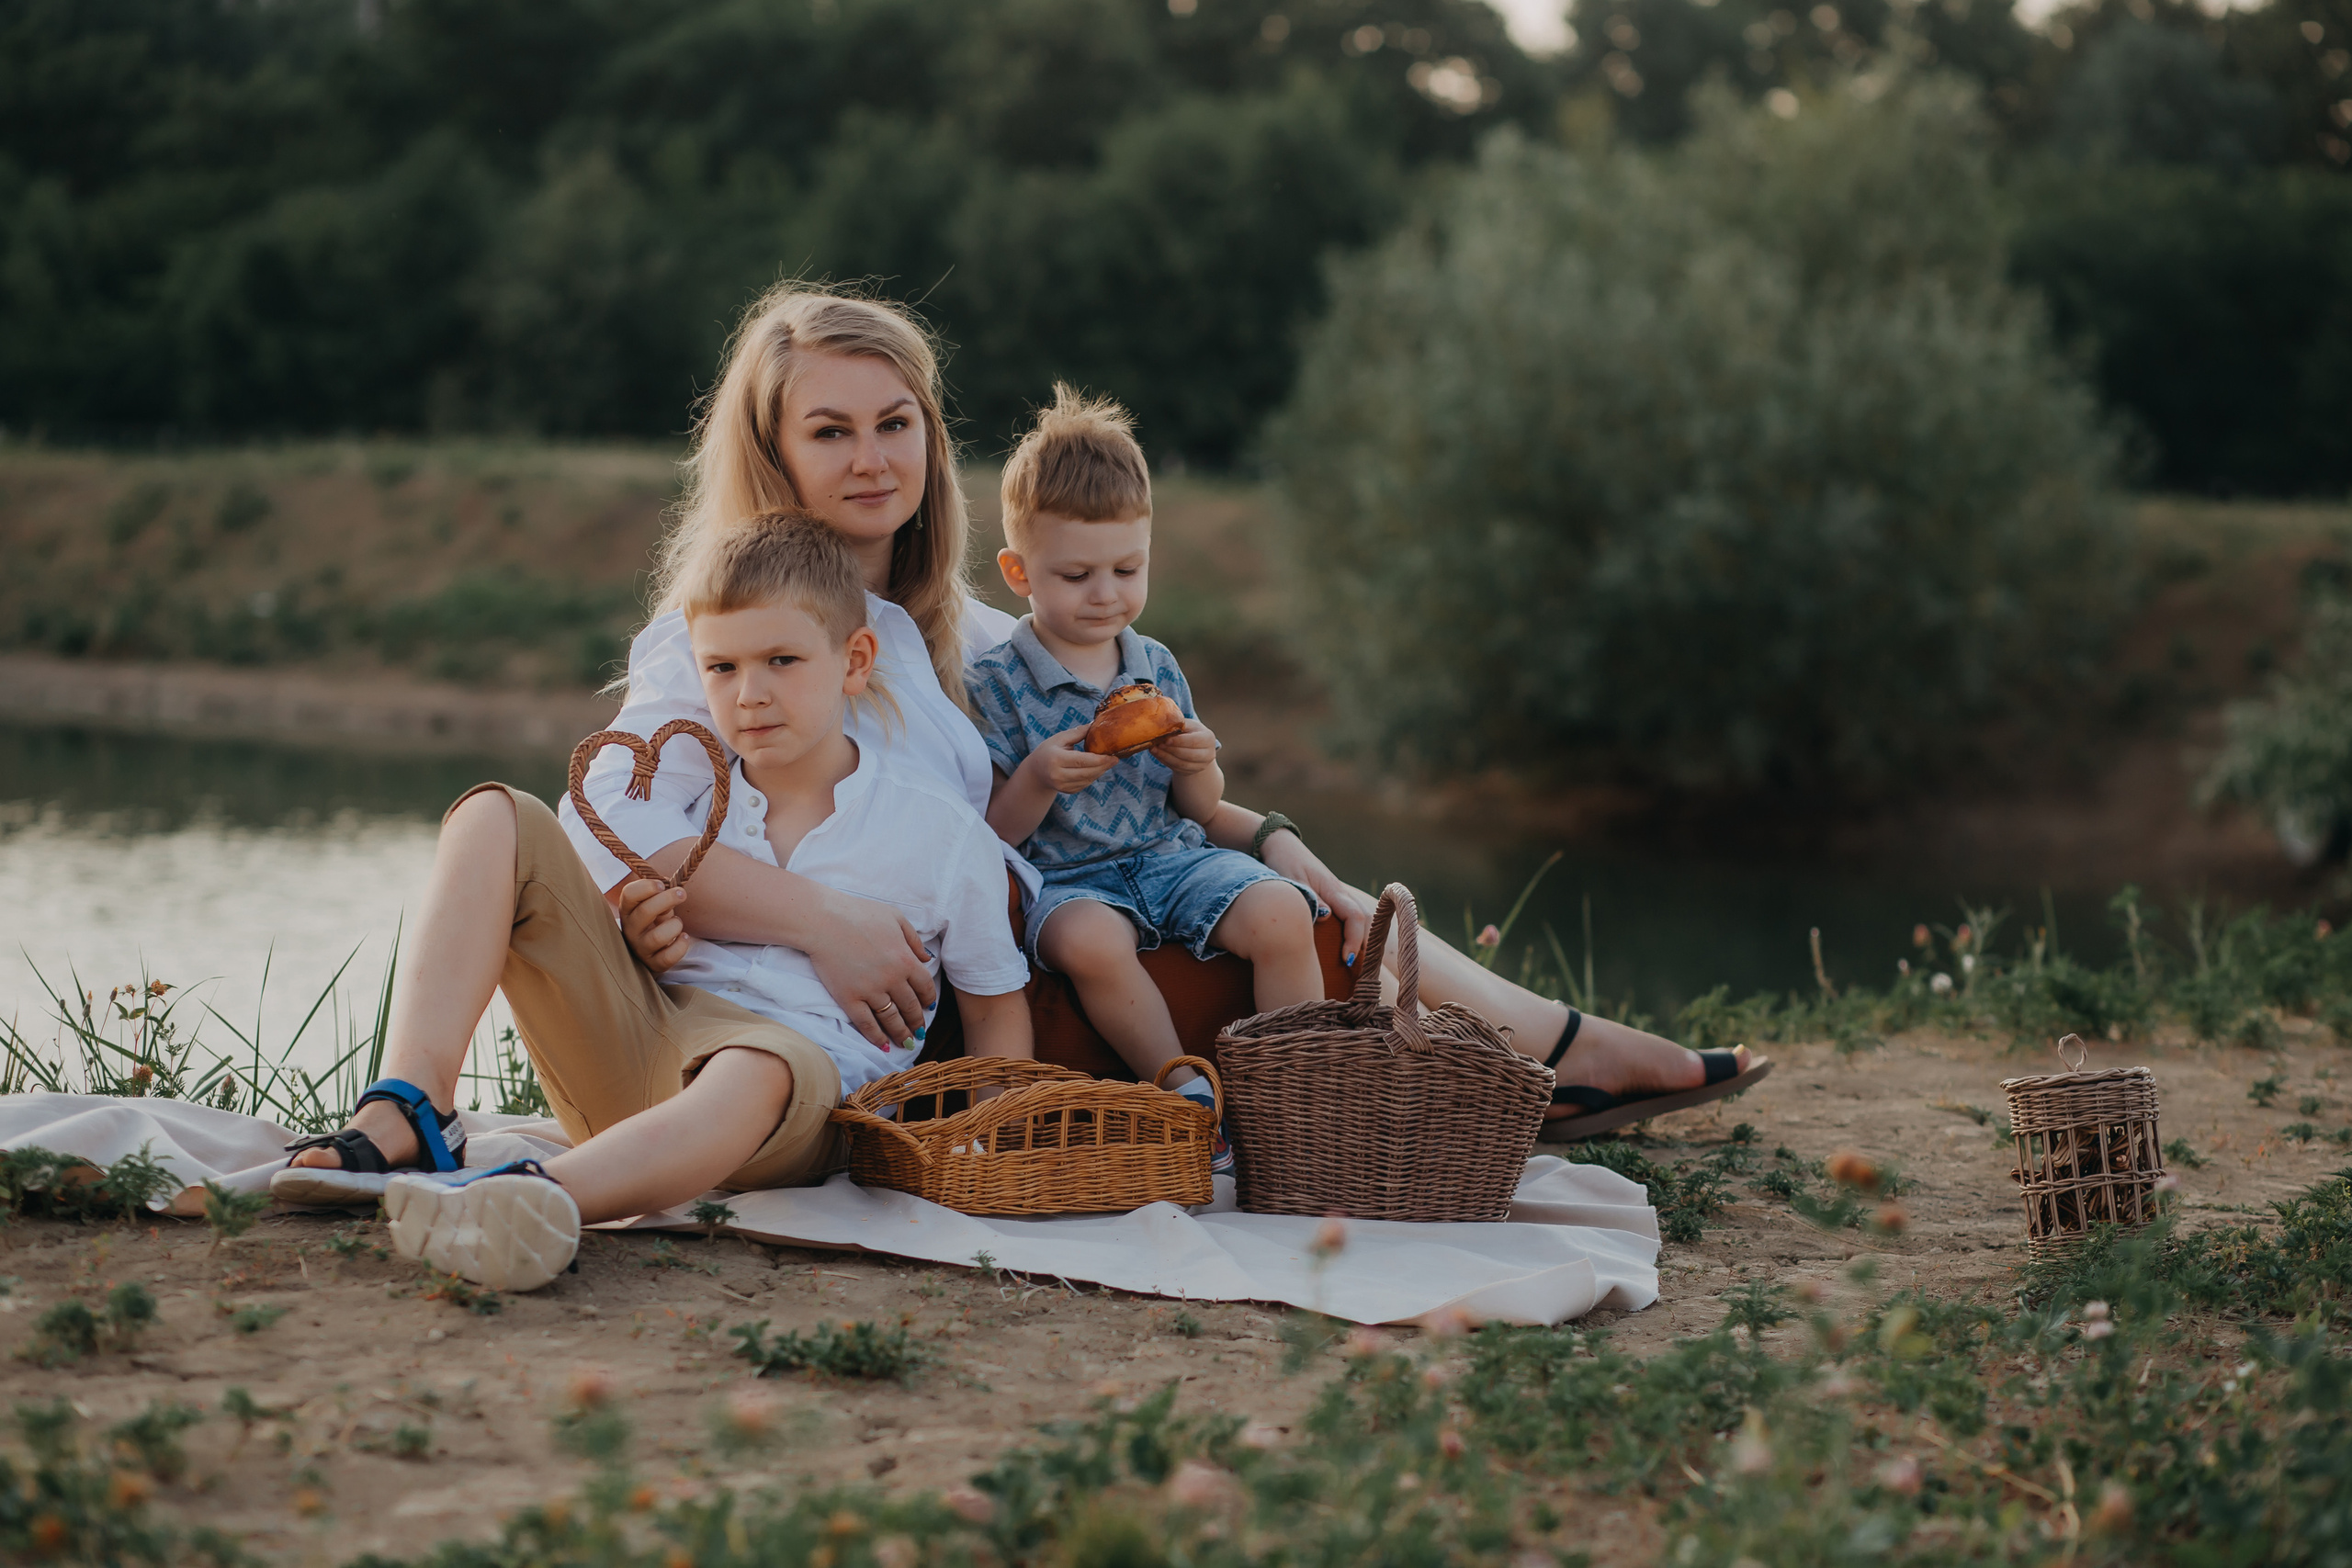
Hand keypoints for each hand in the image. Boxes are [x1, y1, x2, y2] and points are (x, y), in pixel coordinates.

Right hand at [619, 880, 693, 974]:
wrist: (653, 950)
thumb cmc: (655, 921)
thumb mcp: (654, 905)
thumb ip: (660, 895)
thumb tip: (673, 888)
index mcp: (628, 910)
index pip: (629, 894)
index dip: (647, 886)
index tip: (662, 884)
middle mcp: (630, 930)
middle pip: (645, 912)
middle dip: (667, 899)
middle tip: (681, 894)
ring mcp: (640, 948)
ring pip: (657, 937)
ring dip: (674, 925)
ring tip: (677, 922)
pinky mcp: (653, 964)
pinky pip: (668, 957)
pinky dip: (680, 945)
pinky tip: (684, 937)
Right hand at [804, 888, 938, 1049]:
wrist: (823, 920)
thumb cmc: (859, 913)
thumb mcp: (895, 917)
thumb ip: (913, 939)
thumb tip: (927, 959)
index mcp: (906, 959)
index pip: (925, 987)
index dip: (928, 1000)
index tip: (928, 1007)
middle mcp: (892, 979)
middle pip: (911, 1007)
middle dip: (917, 1022)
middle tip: (919, 1031)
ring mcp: (870, 991)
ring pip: (891, 1019)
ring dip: (901, 1033)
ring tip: (906, 1042)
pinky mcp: (849, 998)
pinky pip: (866, 1024)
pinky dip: (876, 1037)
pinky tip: (883, 1045)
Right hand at [1022, 724, 1118, 794]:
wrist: (1036, 772)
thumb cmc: (1048, 751)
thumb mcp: (1059, 738)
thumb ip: (1077, 733)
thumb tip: (1095, 724)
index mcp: (1056, 759)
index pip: (1082, 760)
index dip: (1100, 760)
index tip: (1113, 756)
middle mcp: (1058, 775)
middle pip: (1087, 772)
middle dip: (1104, 766)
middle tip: (1116, 759)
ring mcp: (1062, 785)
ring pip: (1088, 780)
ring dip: (1100, 771)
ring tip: (1108, 762)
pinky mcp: (1067, 791)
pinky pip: (1085, 784)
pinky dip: (1093, 776)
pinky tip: (1097, 768)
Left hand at [1148, 718, 1218, 774]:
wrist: (1197, 746)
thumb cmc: (1190, 731)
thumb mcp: (1188, 725)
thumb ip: (1178, 725)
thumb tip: (1161, 726)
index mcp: (1208, 738)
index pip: (1193, 741)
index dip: (1178, 741)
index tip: (1165, 740)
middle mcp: (1208, 754)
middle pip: (1188, 755)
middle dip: (1170, 750)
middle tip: (1156, 744)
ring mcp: (1201, 765)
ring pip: (1181, 764)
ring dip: (1165, 757)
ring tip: (1153, 749)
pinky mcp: (1192, 772)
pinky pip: (1177, 769)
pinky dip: (1165, 761)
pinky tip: (1157, 754)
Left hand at [1261, 833, 1375, 965]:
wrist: (1280, 846)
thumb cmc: (1283, 863)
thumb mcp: (1292, 881)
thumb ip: (1308, 898)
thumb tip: (1326, 916)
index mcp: (1332, 888)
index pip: (1355, 916)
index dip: (1354, 940)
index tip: (1347, 959)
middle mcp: (1339, 891)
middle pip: (1364, 918)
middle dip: (1363, 943)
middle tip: (1355, 968)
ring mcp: (1336, 893)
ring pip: (1359, 917)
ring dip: (1360, 938)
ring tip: (1354, 961)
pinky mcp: (1330, 896)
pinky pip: (1348, 915)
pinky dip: (1352, 931)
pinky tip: (1345, 945)